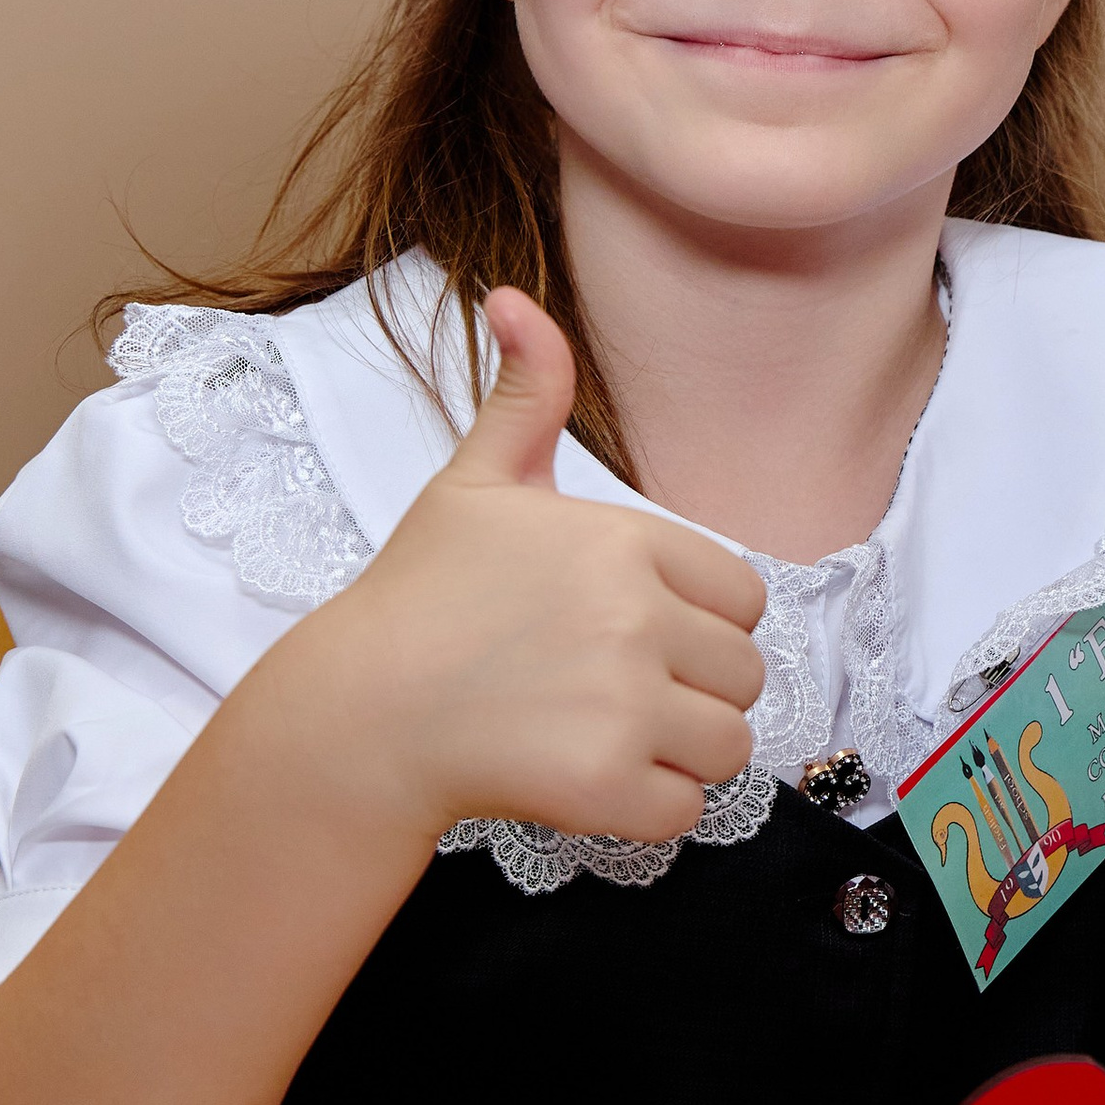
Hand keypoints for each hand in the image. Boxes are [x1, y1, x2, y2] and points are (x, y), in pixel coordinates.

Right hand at [277, 286, 766, 842]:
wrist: (358, 713)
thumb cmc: (421, 598)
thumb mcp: (476, 483)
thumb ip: (527, 393)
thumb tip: (512, 297)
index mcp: (625, 543)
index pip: (745, 597)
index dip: (699, 621)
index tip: (631, 633)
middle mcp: (635, 620)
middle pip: (746, 672)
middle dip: (694, 688)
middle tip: (611, 690)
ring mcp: (624, 706)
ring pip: (731, 742)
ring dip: (681, 750)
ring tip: (605, 734)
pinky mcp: (607, 786)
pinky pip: (689, 808)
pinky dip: (649, 807)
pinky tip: (588, 781)